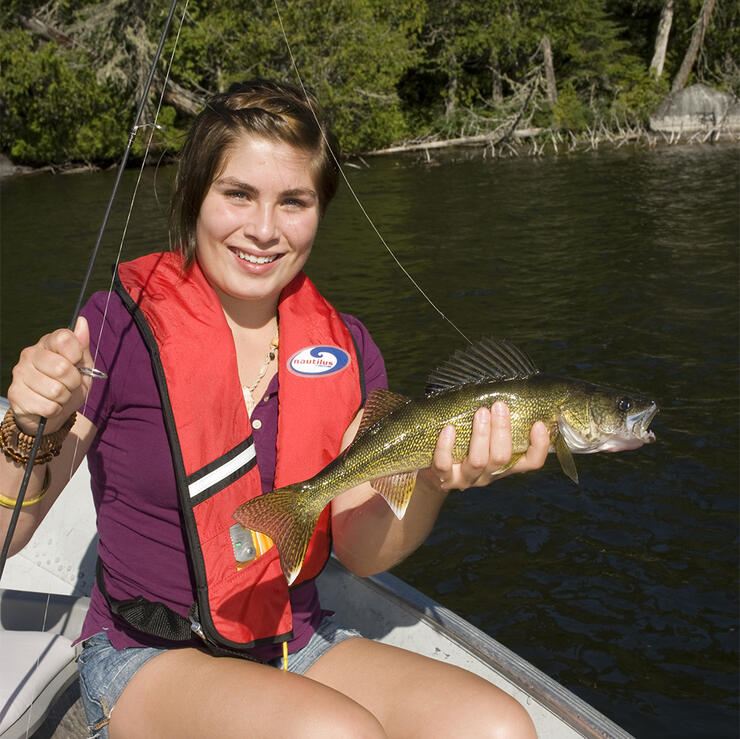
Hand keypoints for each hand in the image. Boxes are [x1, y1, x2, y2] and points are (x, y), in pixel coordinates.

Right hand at [7, 317, 93, 433]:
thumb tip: (82, 321)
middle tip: (70, 384)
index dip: (76, 355)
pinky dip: (55, 410)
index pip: (64, 338)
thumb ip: (82, 345)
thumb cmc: (69, 385)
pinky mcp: (15, 394)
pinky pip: (48, 407)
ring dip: (64, 398)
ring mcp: (20, 373)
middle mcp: (30, 354)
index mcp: (47, 343)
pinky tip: (49, 405)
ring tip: (59, 396)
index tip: (76, 363)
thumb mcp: (83, 365)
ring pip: (56, 390)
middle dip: (73, 382)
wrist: (54, 411)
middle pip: (62, 368)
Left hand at [427, 401, 549, 491]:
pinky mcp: (444, 478)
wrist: (435, 472)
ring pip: (478, 461)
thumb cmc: (465, 445)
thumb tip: (511, 389)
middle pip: (502, 458)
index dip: (539, 446)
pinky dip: (446, 446)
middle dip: (502, 430)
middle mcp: (488, 474)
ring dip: (481, 435)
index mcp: (504, 465)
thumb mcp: (486, 438)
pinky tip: (449, 429)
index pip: (531, 462)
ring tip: (481, 412)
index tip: (538, 424)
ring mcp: (466, 478)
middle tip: (499, 406)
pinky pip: (444, 465)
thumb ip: (499, 423)